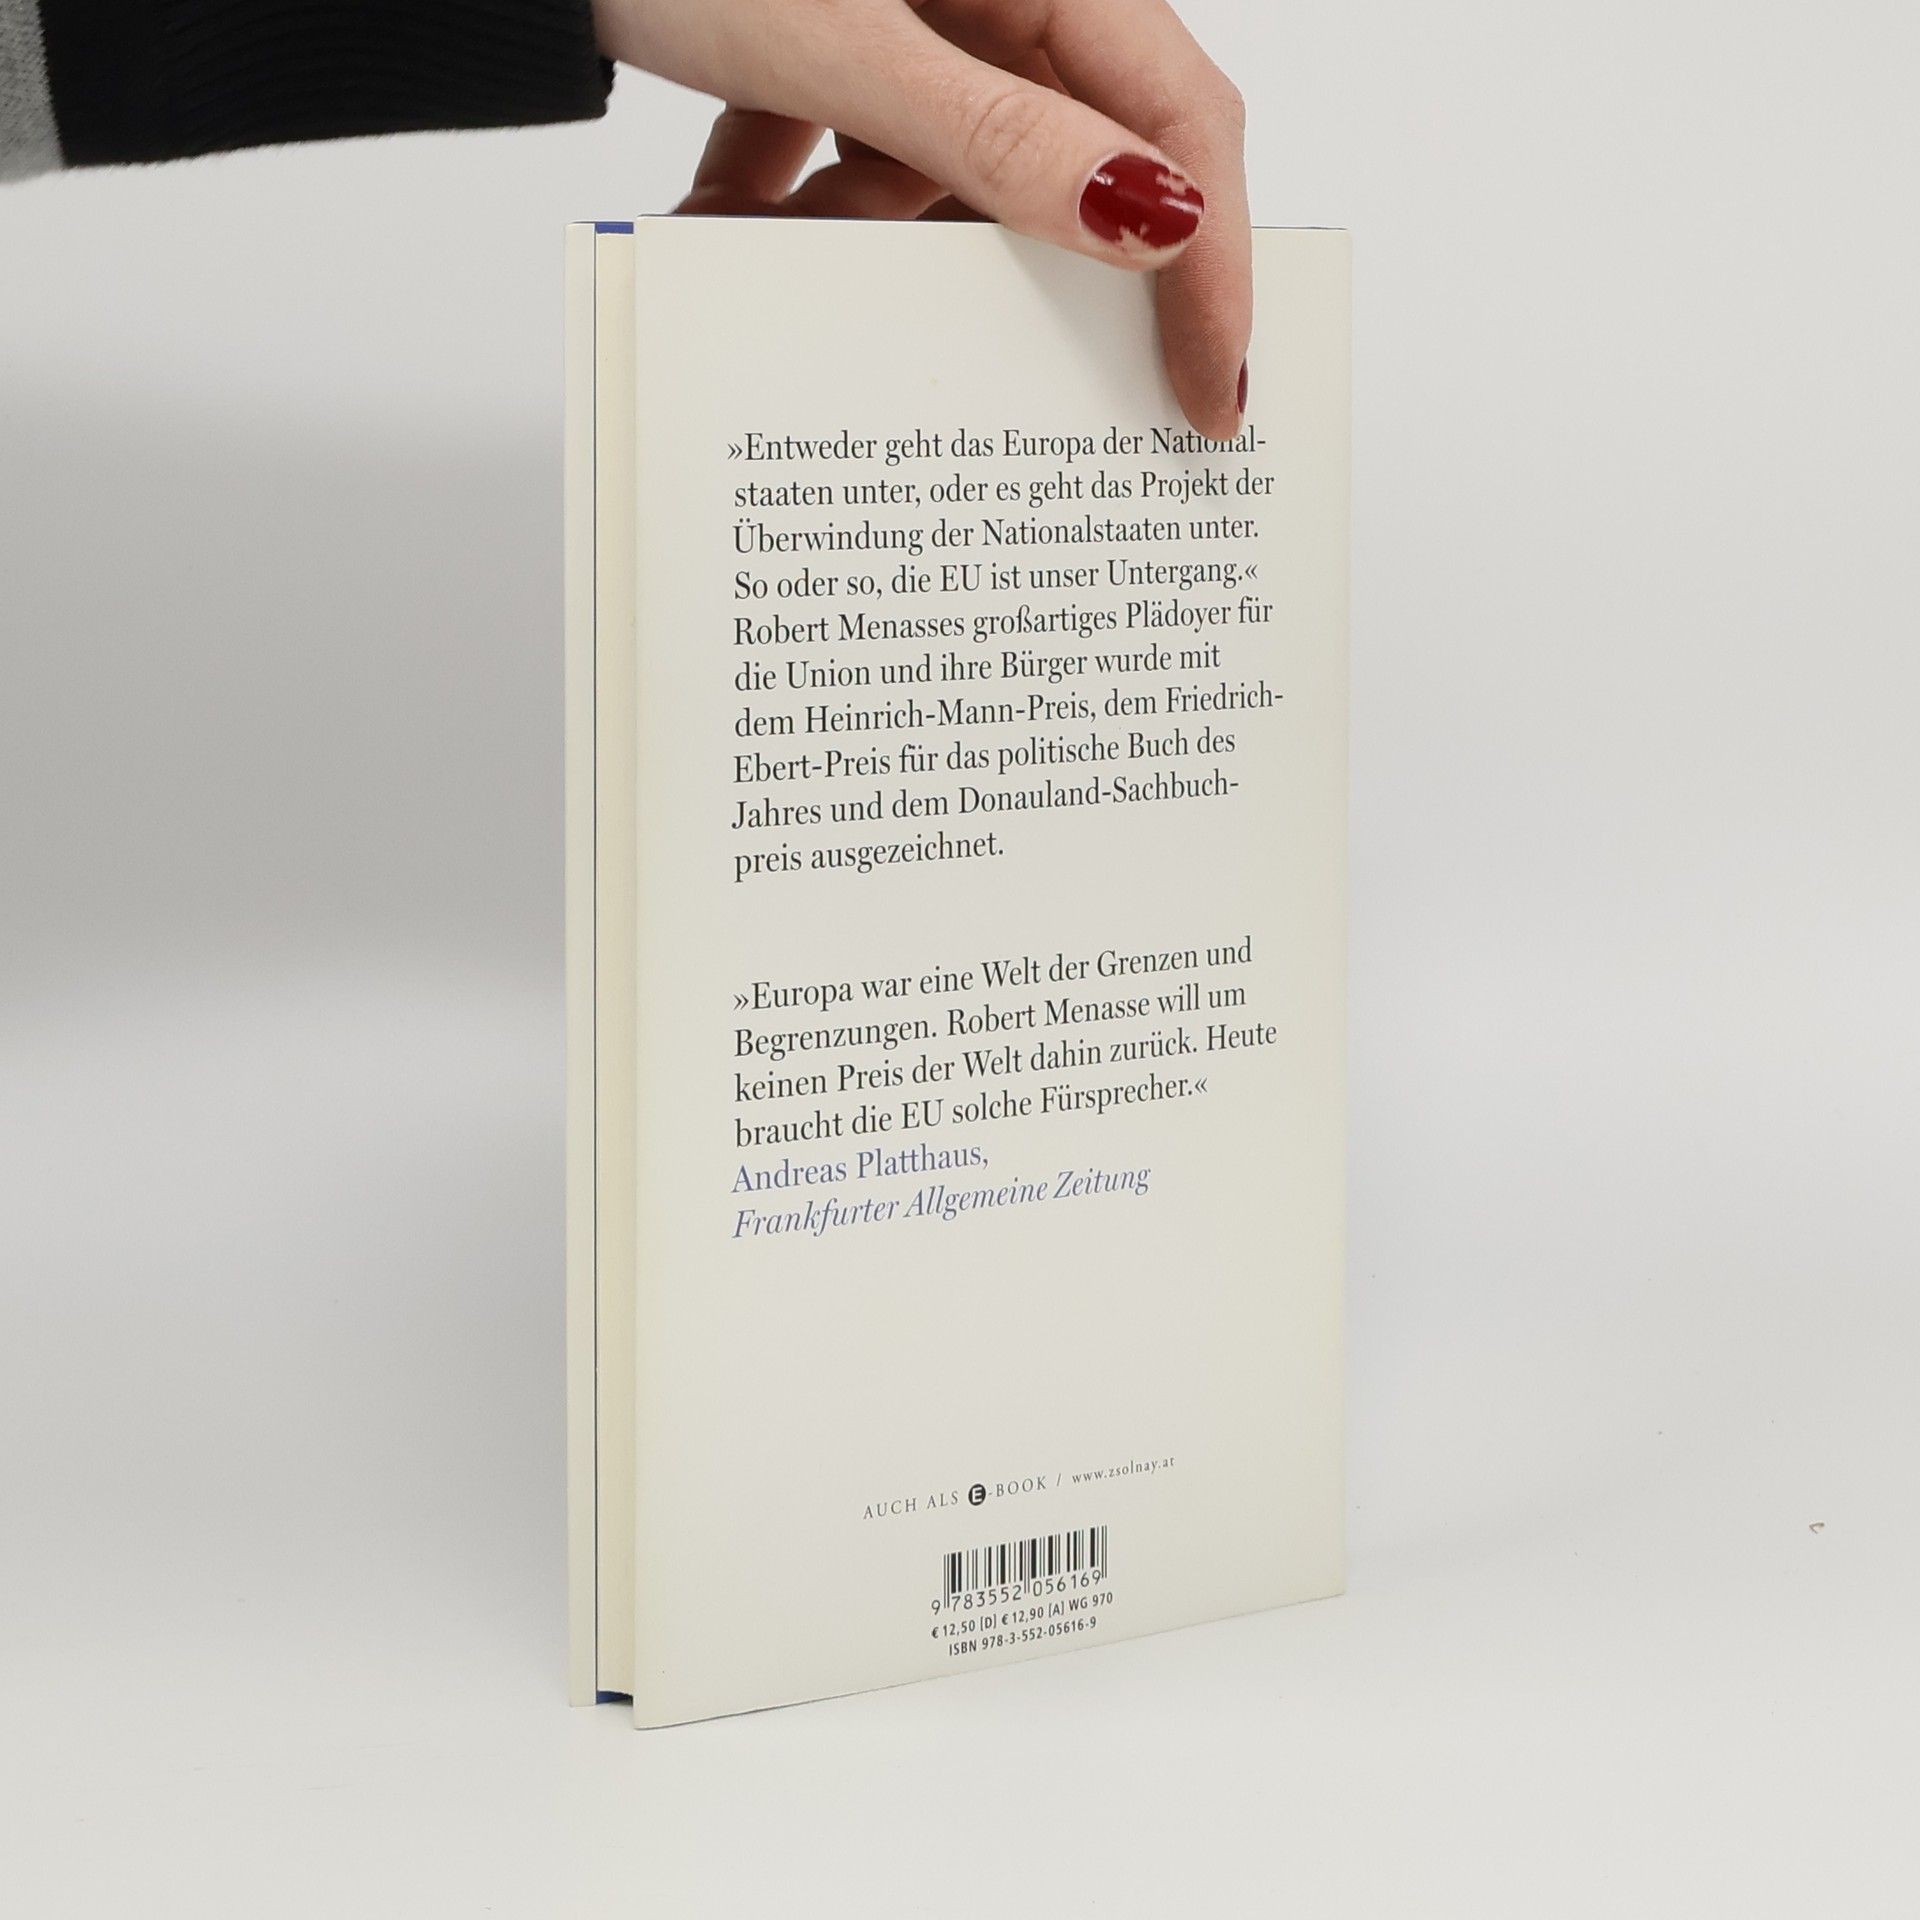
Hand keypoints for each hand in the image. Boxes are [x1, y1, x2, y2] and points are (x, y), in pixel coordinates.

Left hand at [593, 0, 1249, 437]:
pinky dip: (798, 208)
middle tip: (1034, 389)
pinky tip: (730, 227)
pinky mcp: (825, 44)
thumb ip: (994, 135)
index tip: (1214, 388)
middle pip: (1071, 158)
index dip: (1213, 261)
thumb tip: (1151, 219)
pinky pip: (851, 156)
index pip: (1180, 119)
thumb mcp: (843, 37)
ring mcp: (906, 14)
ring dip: (877, 246)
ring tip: (793, 274)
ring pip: (949, 175)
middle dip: (1027, 272)